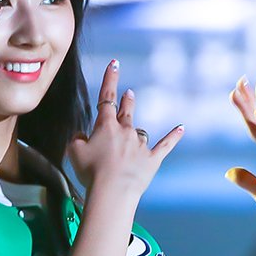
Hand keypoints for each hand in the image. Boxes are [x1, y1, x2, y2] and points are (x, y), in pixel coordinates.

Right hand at [68, 59, 183, 197]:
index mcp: (106, 126)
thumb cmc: (91, 172)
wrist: (112, 191)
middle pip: (126, 111)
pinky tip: (182, 128)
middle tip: (130, 93)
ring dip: (136, 129)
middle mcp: (125, 131)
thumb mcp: (74, 152)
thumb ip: (76, 139)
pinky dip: (173, 137)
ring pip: (140, 132)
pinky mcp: (152, 159)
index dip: (109, 80)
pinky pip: (165, 145)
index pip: (106, 98)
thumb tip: (80, 134)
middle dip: (127, 101)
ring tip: (135, 130)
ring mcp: (141, 145)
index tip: (114, 64)